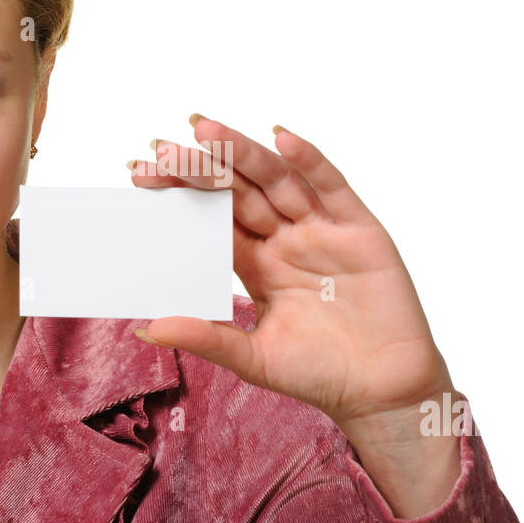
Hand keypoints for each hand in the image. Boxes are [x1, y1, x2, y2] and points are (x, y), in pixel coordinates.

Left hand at [128, 113, 454, 429]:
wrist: (382, 391)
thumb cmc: (320, 373)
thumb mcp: (253, 358)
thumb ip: (206, 337)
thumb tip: (146, 328)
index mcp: (257, 263)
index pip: (212, 218)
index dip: (180, 195)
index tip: (140, 175)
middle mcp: (285, 239)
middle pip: (238, 192)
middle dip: (202, 169)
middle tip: (162, 149)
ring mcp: (321, 229)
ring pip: (277, 180)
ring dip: (243, 152)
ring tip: (206, 131)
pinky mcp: (358, 228)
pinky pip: (331, 186)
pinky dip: (309, 160)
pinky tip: (282, 138)